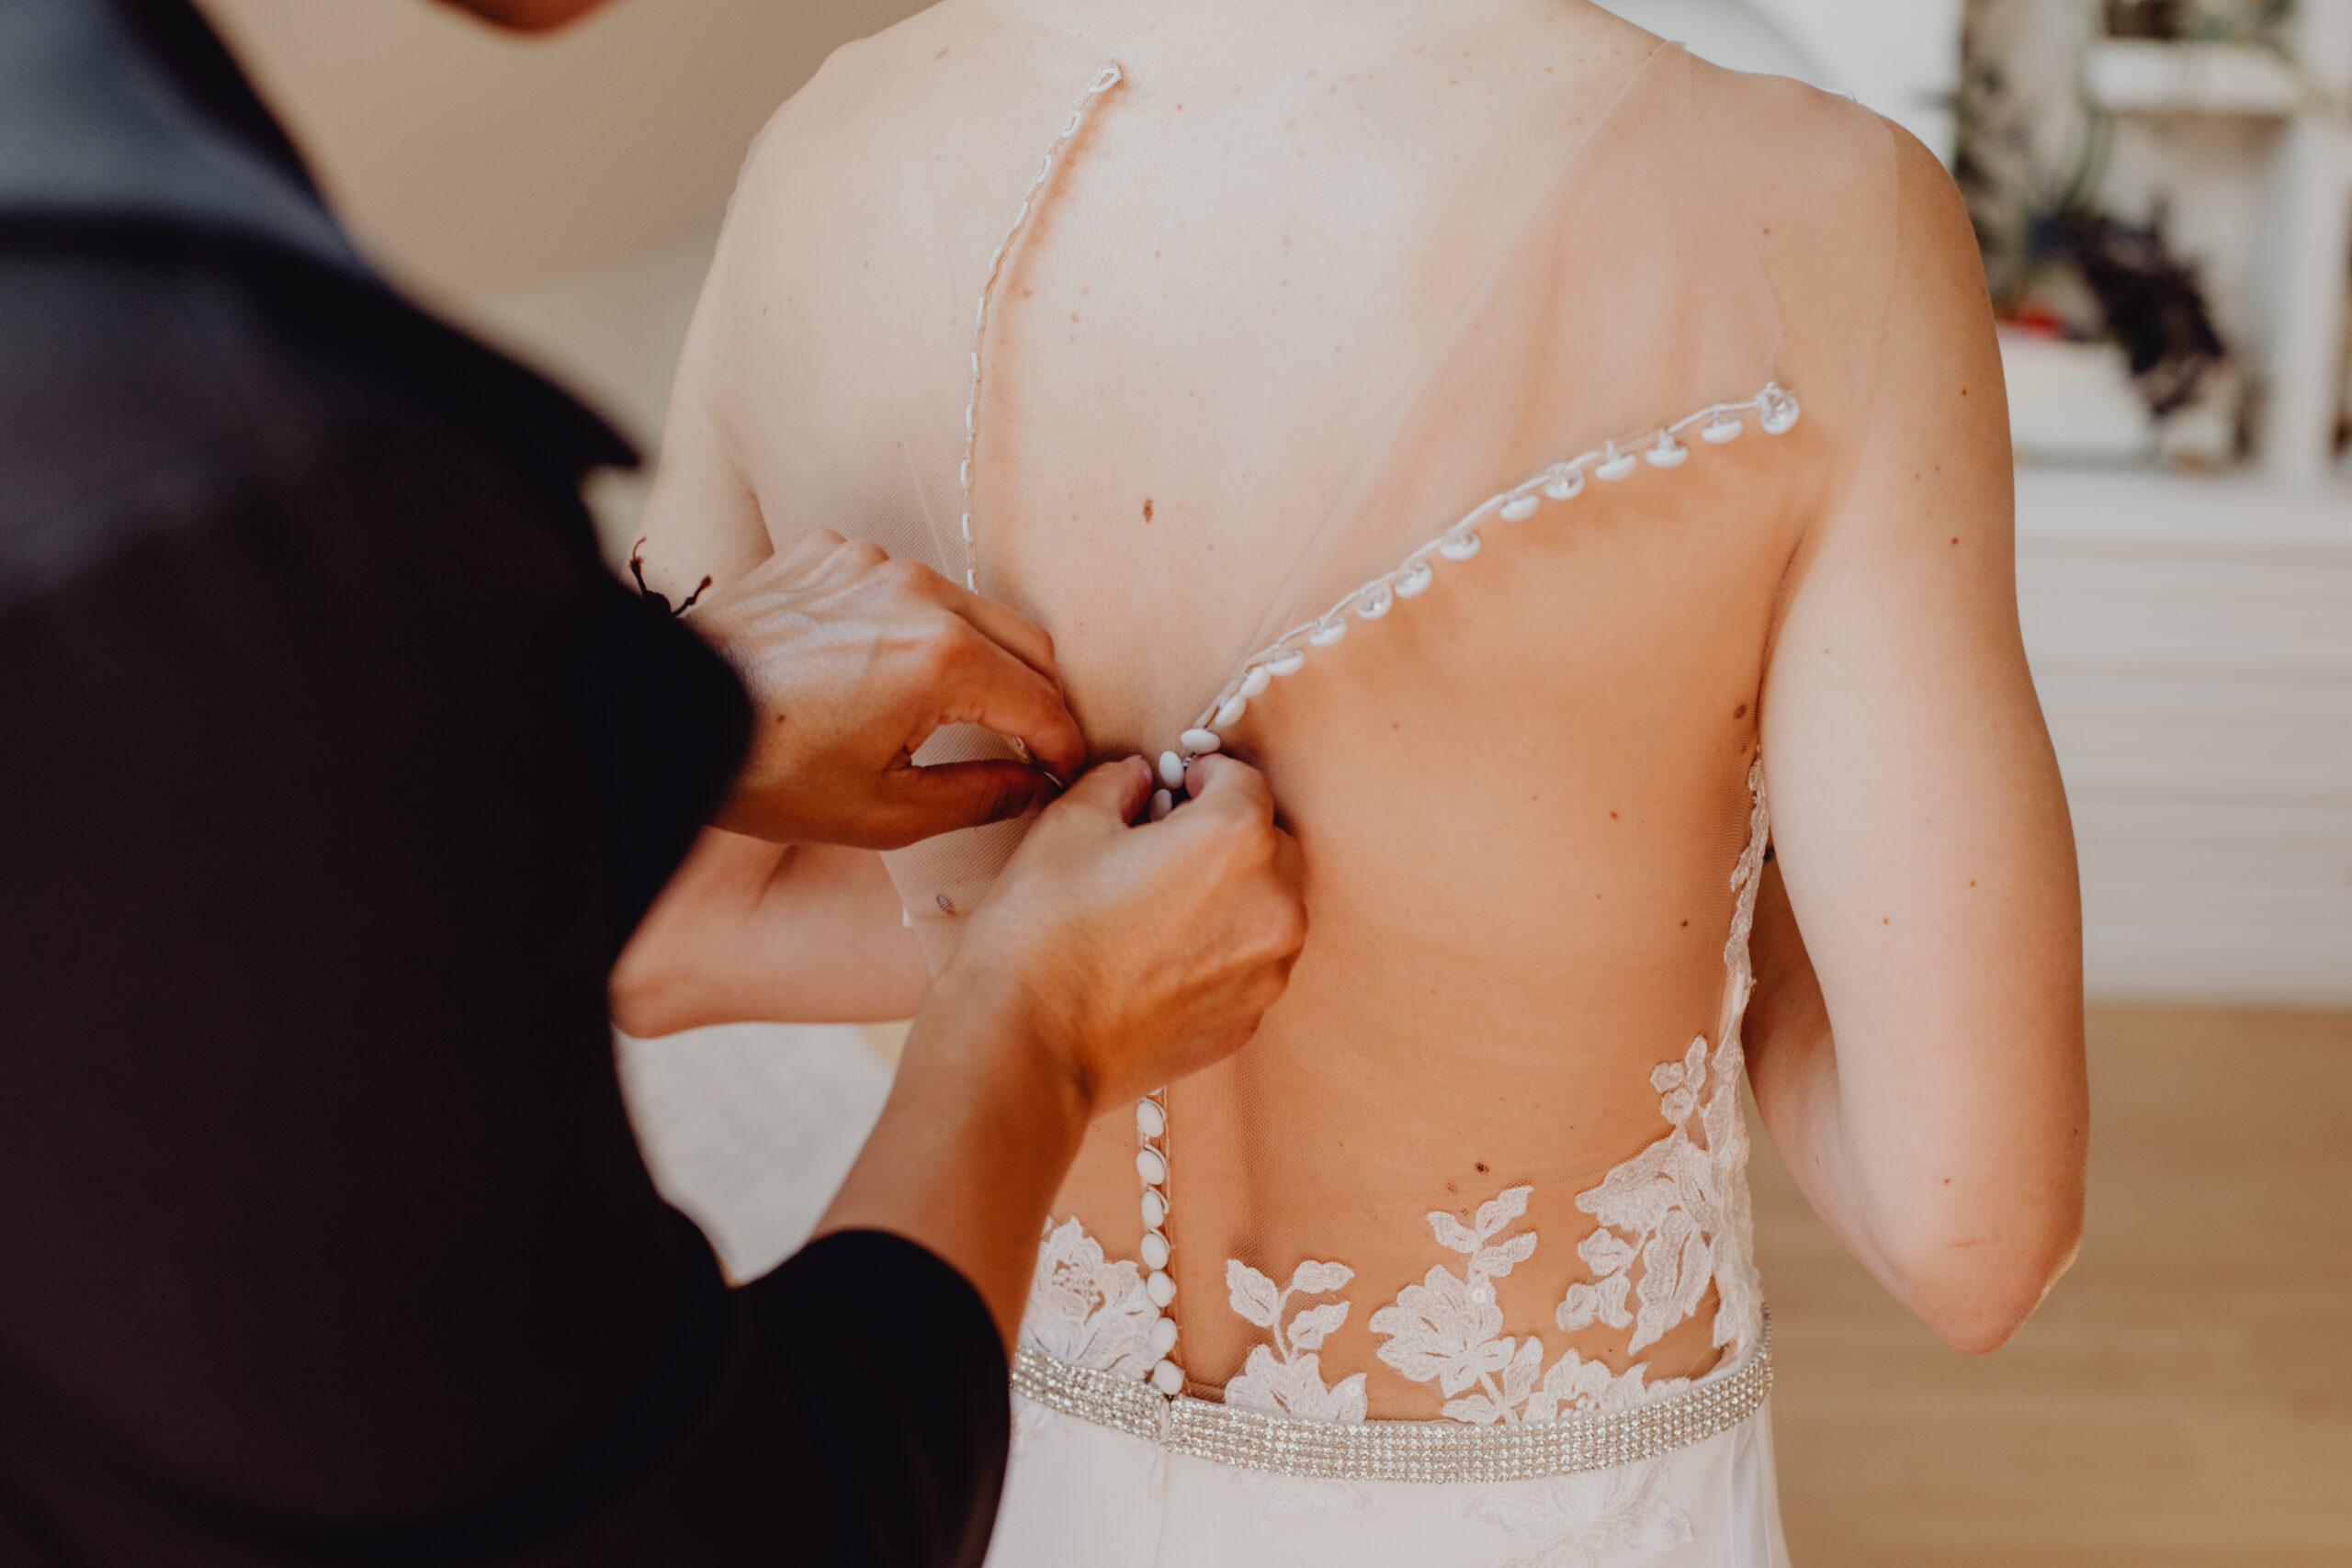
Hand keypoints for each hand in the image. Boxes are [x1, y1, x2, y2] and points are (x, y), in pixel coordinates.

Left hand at [687, 530, 1088, 848]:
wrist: (661, 717)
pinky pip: (898, 585)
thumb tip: (1033, 787)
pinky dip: (908, 624)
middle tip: (1032, 746)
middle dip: (1036, 696)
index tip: (1065, 773)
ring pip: (963, 607)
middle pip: (1023, 640)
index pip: (1041, 701)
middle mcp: (917, 592)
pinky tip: (877, 669)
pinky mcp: (827, 551)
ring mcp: (869, 562)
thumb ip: (980, 798)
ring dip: (975, 657)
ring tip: (955, 712)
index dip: (1063, 747)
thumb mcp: (884, 812)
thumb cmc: (765, 771)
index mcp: (942, 658)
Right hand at [936, 753, 1308, 1116]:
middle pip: (1274, 844)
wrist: (1028, 1045)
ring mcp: (1267, 972)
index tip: (1176, 785)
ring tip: (1167, 903)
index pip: (1244, 781)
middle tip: (1171, 841)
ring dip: (1236, 893)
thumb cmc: (1043, 931)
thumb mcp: (1070, 823)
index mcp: (1237, 840)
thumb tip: (1138, 780)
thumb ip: (1118, 782)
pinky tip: (1163, 955)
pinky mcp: (1247, 1020)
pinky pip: (1251, 964)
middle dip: (1231, 833)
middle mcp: (1274, 906)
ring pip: (1271, 909)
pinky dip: (1223, 949)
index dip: (1204, 775)